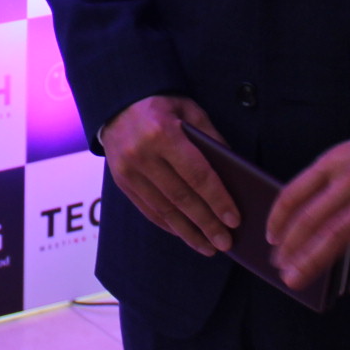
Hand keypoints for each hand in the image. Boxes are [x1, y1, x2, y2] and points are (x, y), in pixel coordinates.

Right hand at [102, 95, 238, 254]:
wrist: (115, 102)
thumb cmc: (160, 104)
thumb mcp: (189, 110)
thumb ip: (211, 137)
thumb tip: (233, 171)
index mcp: (162, 133)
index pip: (197, 174)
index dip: (217, 200)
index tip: (234, 220)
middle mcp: (141, 154)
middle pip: (181, 197)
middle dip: (206, 223)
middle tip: (226, 242)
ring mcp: (127, 171)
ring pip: (164, 209)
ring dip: (188, 232)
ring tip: (209, 247)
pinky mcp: (120, 182)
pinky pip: (148, 210)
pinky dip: (169, 225)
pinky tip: (185, 234)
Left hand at [268, 130, 349, 305]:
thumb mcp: (348, 152)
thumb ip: (325, 177)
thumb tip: (299, 213)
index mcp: (333, 163)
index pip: (293, 194)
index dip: (277, 220)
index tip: (272, 238)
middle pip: (310, 221)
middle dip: (290, 248)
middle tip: (279, 267)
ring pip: (336, 237)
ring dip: (312, 261)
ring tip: (297, 279)